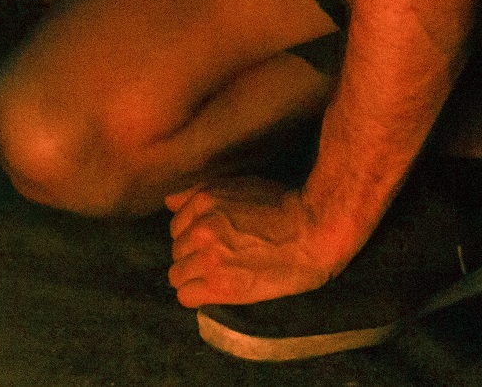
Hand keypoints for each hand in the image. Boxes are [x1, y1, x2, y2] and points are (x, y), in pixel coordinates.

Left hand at [165, 177, 340, 307]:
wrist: (312, 231)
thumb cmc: (282, 206)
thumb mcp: (239, 186)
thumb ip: (200, 193)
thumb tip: (169, 202)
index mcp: (203, 201)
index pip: (176, 227)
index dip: (192, 237)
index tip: (212, 244)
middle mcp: (200, 229)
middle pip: (176, 252)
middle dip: (193, 256)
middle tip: (219, 260)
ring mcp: (209, 258)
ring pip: (177, 275)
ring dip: (195, 278)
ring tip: (218, 277)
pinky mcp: (220, 285)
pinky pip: (186, 296)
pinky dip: (197, 296)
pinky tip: (216, 291)